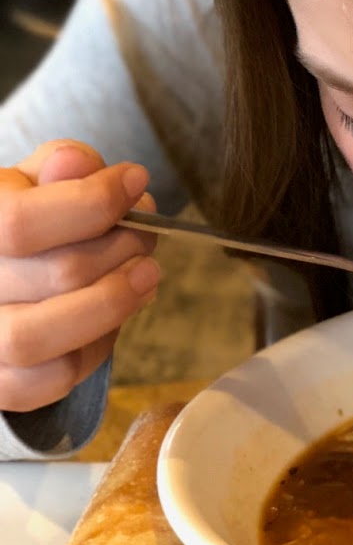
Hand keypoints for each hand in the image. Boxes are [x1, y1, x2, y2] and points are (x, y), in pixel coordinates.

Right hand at [0, 142, 159, 411]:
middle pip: (56, 274)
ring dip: (112, 302)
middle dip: (120, 247)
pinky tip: (112, 318)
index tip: (135, 181)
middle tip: (145, 231)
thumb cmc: (23, 224)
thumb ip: (57, 168)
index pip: (19, 223)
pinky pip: (50, 380)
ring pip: (40, 338)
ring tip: (146, 273)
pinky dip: (93, 349)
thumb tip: (76, 163)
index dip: (92, 202)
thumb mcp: (31, 182)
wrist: (0, 274)